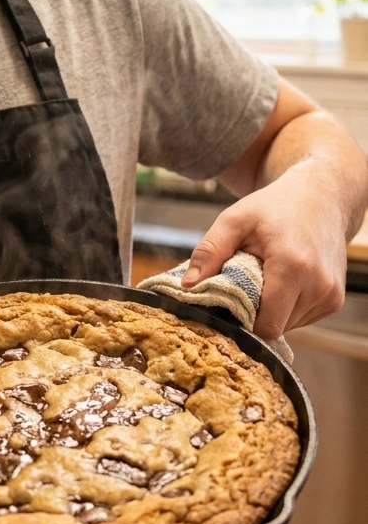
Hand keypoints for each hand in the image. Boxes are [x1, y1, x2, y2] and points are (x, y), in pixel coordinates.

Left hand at [181, 169, 346, 337]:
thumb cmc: (275, 206)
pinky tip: (282, 281)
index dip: (242, 321)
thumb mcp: (234, 220)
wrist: (321, 197)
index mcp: (294, 266)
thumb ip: (209, 252)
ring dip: (271, 310)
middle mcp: (319, 285)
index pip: (266, 325)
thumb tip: (188, 287)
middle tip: (244, 283)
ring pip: (288, 326)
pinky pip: (301, 318)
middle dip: (254, 313)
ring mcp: (331, 295)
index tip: (226, 304)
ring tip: (266, 277)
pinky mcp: (336, 300)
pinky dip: (286, 307)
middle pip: (275, 327)